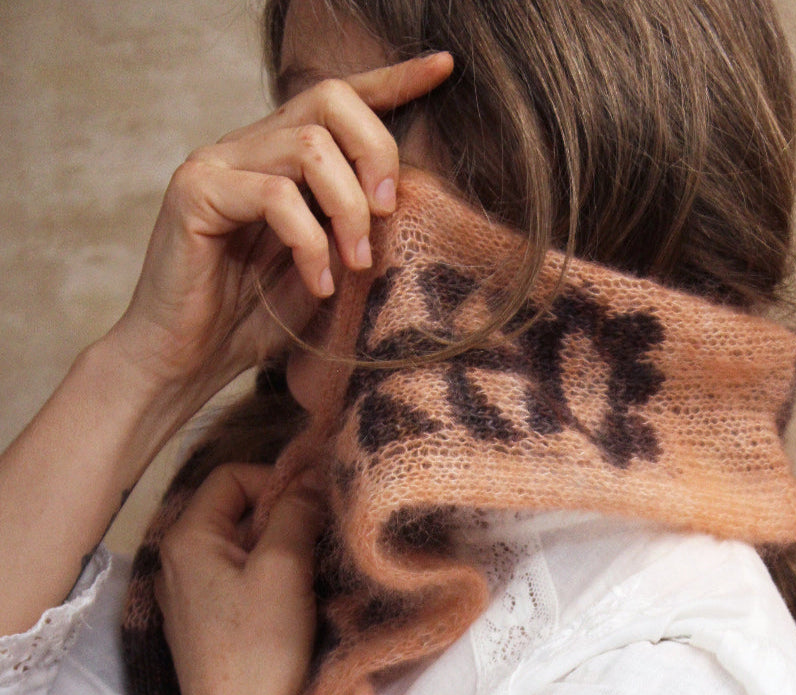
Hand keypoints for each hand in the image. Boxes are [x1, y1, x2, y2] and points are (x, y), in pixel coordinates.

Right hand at [107, 53, 453, 414]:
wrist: (188, 360)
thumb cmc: (256, 319)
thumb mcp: (327, 267)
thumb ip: (355, 229)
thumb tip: (403, 200)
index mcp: (284, 157)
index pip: (341, 99)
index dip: (393, 79)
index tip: (443, 70)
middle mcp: (251, 146)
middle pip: (330, 99)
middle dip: (376, 153)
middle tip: (387, 214)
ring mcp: (219, 163)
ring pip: (309, 148)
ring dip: (348, 210)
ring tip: (355, 263)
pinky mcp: (195, 192)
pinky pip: (276, 197)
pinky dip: (310, 244)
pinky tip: (317, 285)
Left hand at [155, 464, 324, 694]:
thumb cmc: (259, 647)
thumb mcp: (284, 568)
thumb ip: (295, 513)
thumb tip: (311, 476)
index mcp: (187, 538)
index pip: (233, 476)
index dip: (277, 482)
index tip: (313, 510)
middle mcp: (176, 560)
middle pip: (235, 510)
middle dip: (282, 517)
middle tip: (318, 541)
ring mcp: (187, 595)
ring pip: (240, 546)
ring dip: (279, 549)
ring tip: (310, 572)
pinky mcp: (203, 623)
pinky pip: (237, 579)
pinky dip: (267, 578)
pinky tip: (292, 602)